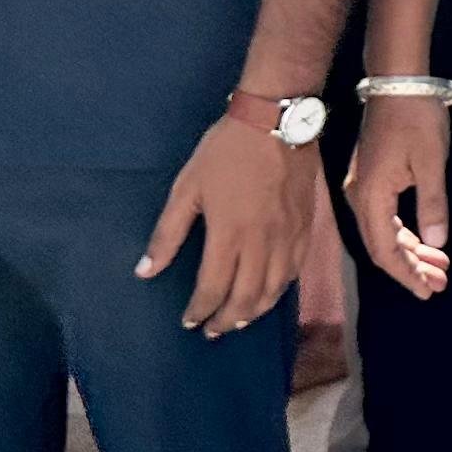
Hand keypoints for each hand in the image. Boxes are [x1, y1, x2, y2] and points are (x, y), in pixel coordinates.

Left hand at [137, 116, 318, 334]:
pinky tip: (269, 293)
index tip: (189, 321)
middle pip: (246, 298)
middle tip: (212, 330)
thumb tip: (145, 271)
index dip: (199, 310)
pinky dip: (279, 291)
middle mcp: (261, 244)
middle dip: (226, 320)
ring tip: (238, 320)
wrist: (277, 121)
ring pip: (274, 290)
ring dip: (254, 312)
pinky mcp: (305, 228)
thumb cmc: (225, 152)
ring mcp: (288, 237)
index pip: (213, 288)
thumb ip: (168, 233)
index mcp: (228, 235)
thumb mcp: (187, 187)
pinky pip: (294, 271)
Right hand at [348, 95, 451, 298]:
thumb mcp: (431, 163)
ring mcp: (363, 189)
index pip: (384, 250)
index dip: (405, 274)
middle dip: (410, 268)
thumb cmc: (416, 120)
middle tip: (440, 284)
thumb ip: (433, 206)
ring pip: (384, 233)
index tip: (427, 291)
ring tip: (439, 268)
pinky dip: (405, 233)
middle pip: (381, 246)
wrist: (398, 83)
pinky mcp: (372, 180)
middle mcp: (360, 198)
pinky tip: (425, 242)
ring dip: (410, 252)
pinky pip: (385, 218)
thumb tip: (436, 245)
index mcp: (371, 197)